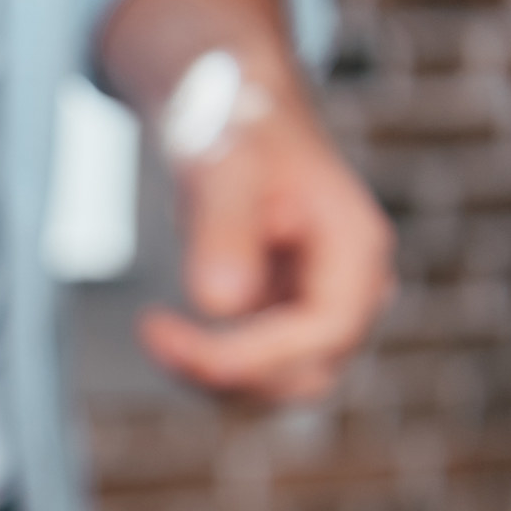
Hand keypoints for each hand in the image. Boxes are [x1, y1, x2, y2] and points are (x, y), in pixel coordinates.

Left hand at [139, 93, 394, 401]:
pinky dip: (202, 366)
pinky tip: (160, 330)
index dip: (256, 355)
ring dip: (208, 377)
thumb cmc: (234, 130)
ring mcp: (318, 313)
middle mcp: (349, 290)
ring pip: (274, 387)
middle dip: (228, 372)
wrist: (231, 123)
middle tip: (154, 332)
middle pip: (305, 377)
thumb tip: (220, 303)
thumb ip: (224, 227)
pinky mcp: (281, 325)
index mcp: (356, 249)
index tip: (181, 344)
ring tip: (153, 330)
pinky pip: (248, 372)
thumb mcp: (223, 164)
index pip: (325, 333)